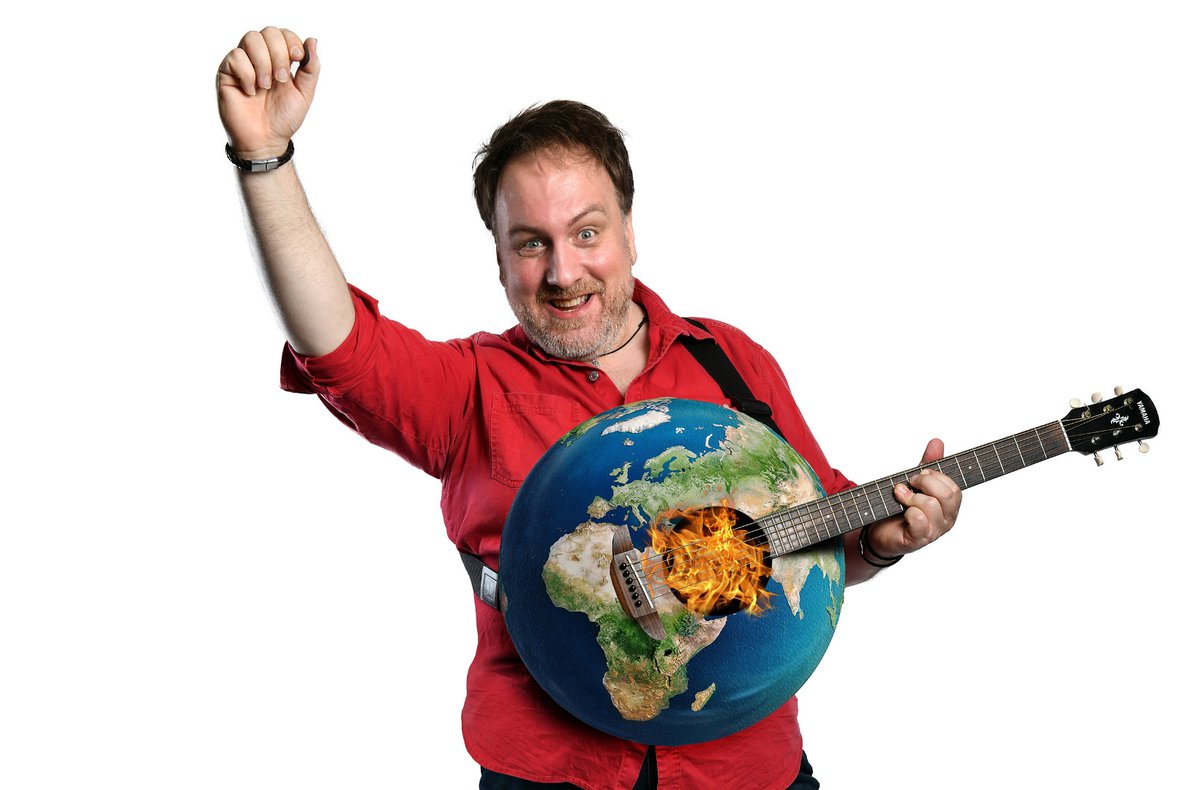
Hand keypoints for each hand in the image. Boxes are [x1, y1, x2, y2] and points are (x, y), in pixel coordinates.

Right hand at [216, 27, 319, 159]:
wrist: (266, 140)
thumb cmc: (284, 118)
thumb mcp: (304, 93)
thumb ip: (311, 68)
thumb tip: (312, 40)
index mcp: (279, 58)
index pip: (283, 33)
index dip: (291, 40)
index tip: (298, 59)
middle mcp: (260, 57)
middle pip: (268, 32)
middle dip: (280, 54)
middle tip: (282, 79)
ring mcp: (243, 63)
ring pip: (251, 38)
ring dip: (264, 62)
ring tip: (267, 86)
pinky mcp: (226, 72)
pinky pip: (235, 57)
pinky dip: (247, 74)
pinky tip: (251, 91)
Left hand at [867, 438, 960, 557]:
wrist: (880, 532)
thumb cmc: (900, 507)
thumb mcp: (915, 483)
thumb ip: (928, 464)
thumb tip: (937, 441)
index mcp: (950, 506)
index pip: (954, 488)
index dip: (935, 476)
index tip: (919, 474)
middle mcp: (946, 520)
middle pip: (946, 495)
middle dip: (924, 483)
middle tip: (909, 483)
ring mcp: (934, 531)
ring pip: (931, 505)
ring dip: (910, 497)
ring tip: (899, 497)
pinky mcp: (918, 539)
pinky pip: (918, 520)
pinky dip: (907, 511)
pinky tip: (901, 511)